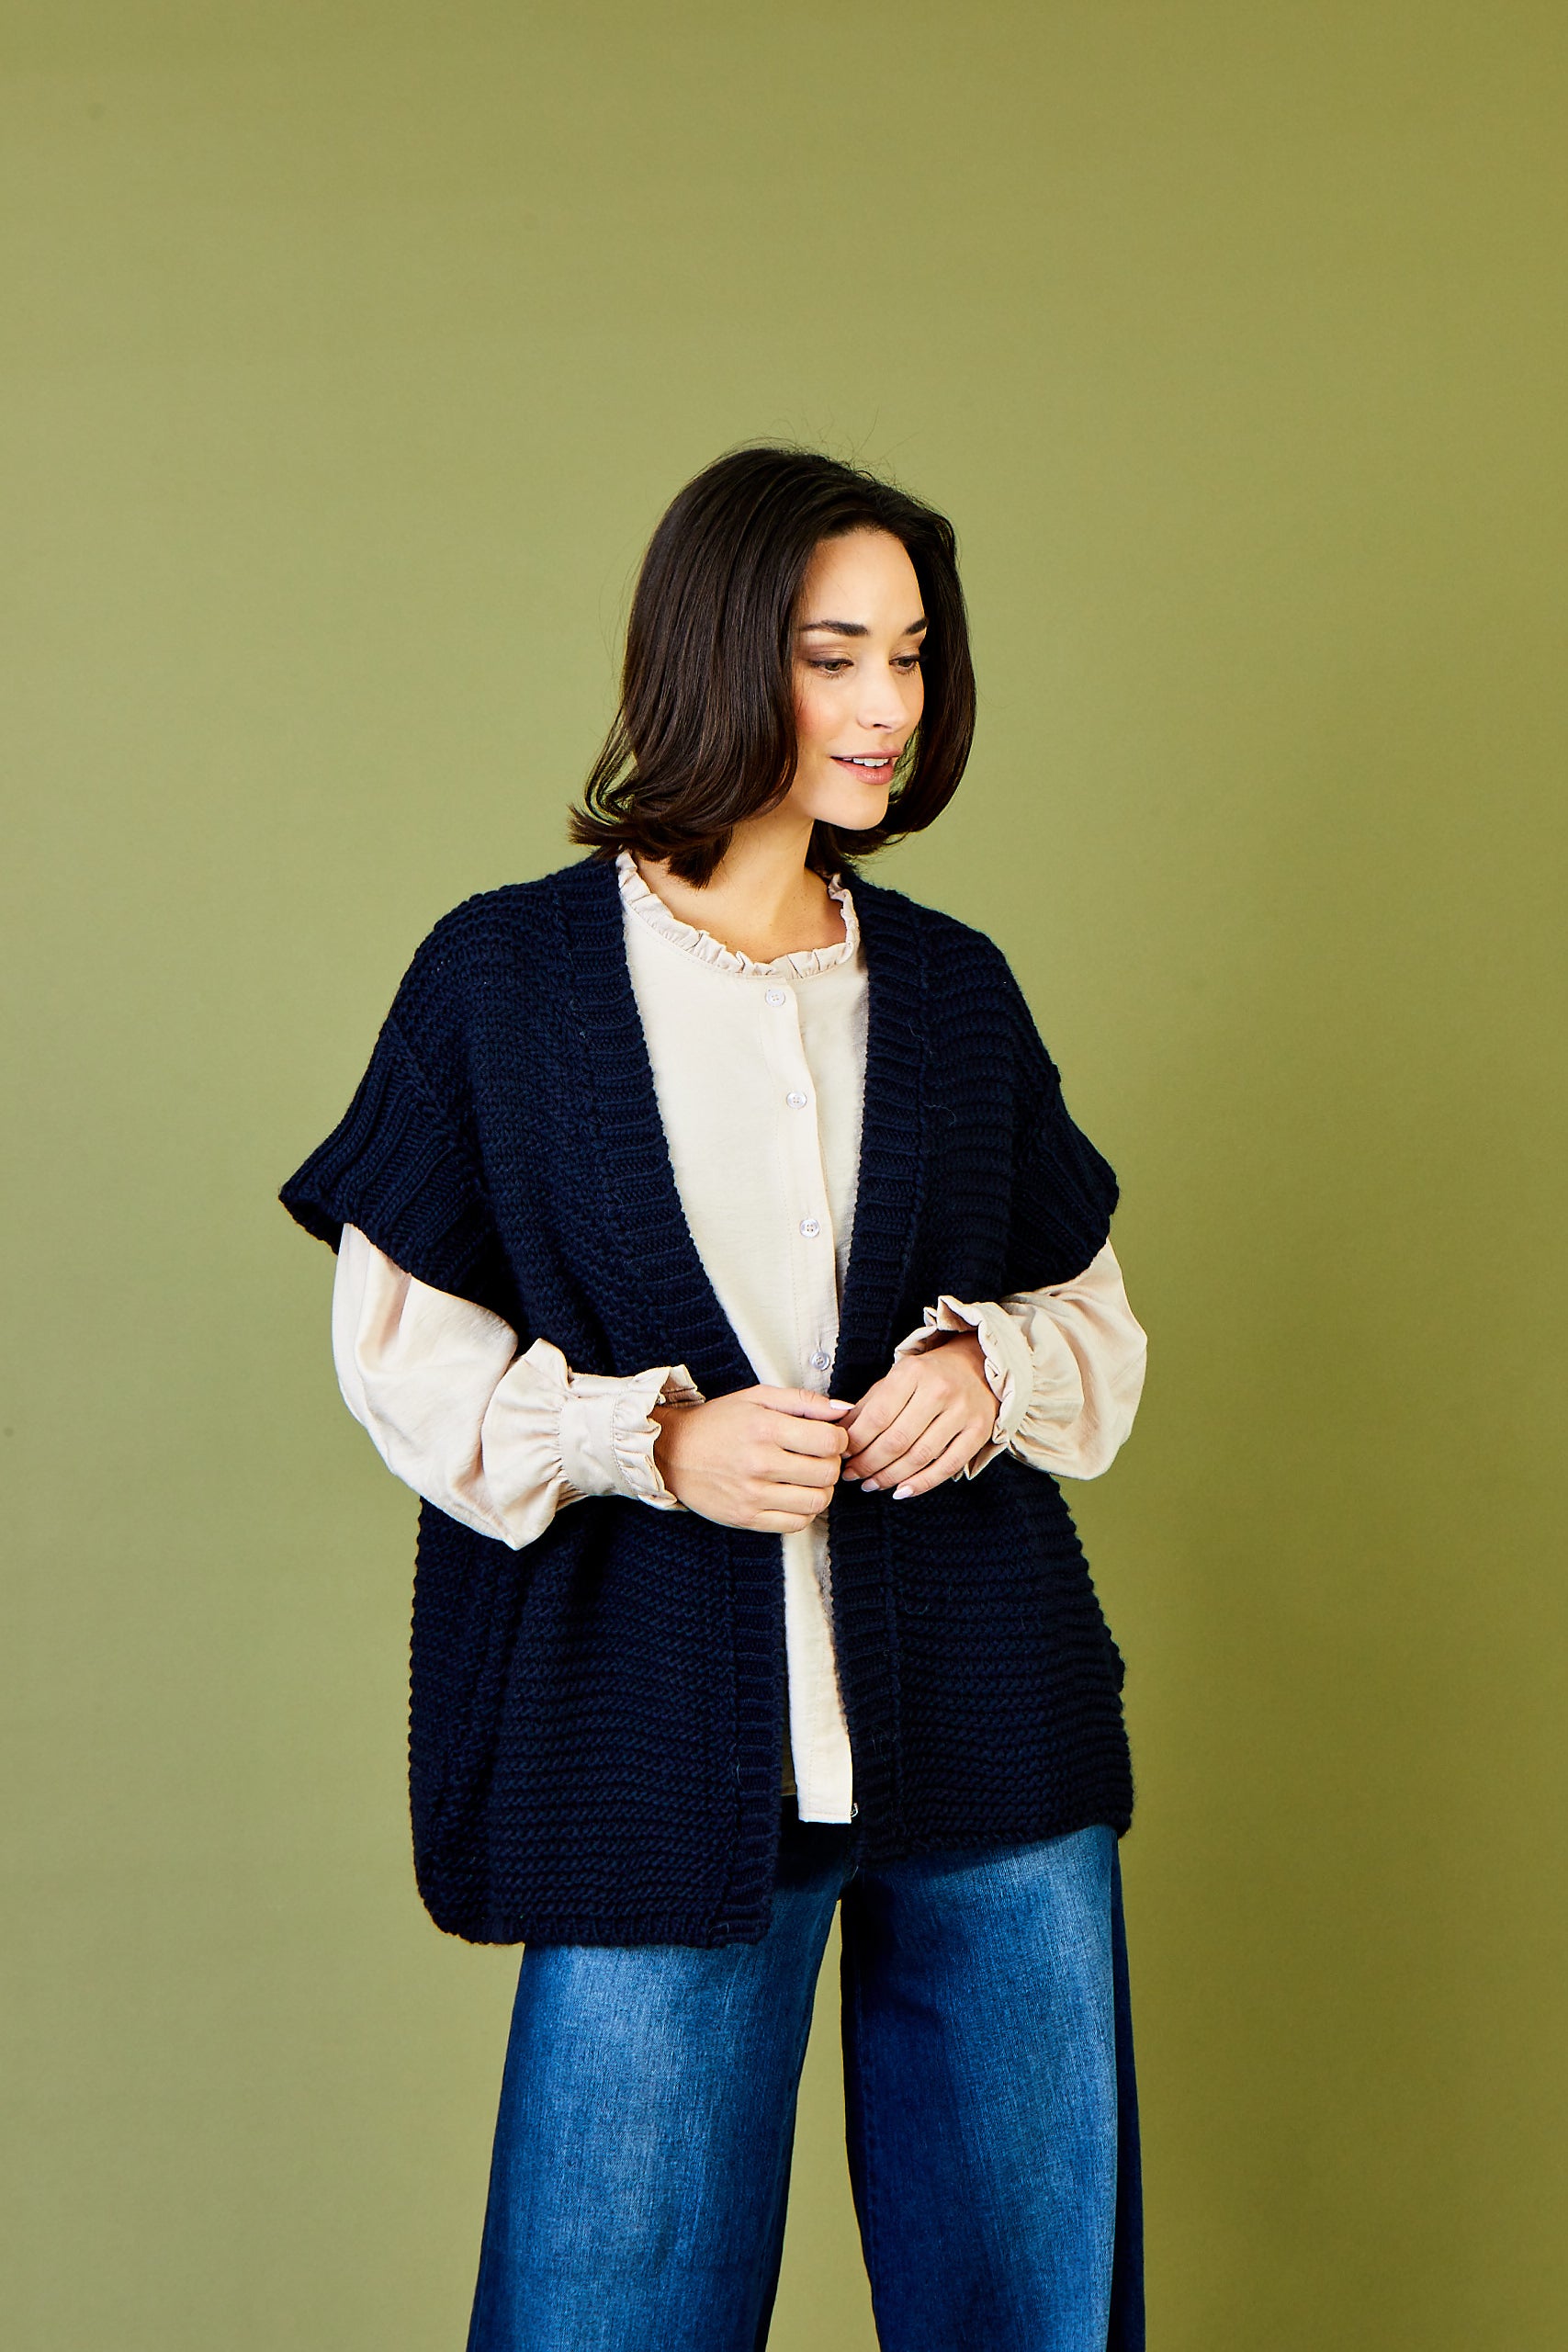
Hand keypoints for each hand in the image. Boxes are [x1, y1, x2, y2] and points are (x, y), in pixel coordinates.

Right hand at [650, 1385, 853, 1532]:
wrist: (671, 1452)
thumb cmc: (717, 1422)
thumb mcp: (756, 1398)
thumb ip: (803, 1401)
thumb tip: (844, 1410)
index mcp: (764, 1428)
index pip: (829, 1441)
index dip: (839, 1439)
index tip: (831, 1438)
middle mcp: (759, 1463)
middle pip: (827, 1473)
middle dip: (832, 1463)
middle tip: (820, 1457)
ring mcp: (752, 1495)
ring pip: (816, 1501)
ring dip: (822, 1490)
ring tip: (809, 1478)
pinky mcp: (746, 1518)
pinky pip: (796, 1524)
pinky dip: (804, 1511)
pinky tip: (794, 1496)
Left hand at [841, 1331, 996, 1499]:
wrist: (977, 1367)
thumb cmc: (928, 1376)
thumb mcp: (895, 1379)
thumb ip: (868, 1406)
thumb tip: (840, 1434)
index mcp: (912, 1373)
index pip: (878, 1416)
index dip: (857, 1442)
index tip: (843, 1455)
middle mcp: (939, 1391)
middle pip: (897, 1440)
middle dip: (869, 1463)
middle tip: (853, 1475)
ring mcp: (962, 1412)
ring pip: (920, 1456)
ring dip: (891, 1477)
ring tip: (872, 1484)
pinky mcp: (978, 1432)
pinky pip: (947, 1466)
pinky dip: (922, 1483)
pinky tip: (902, 1491)